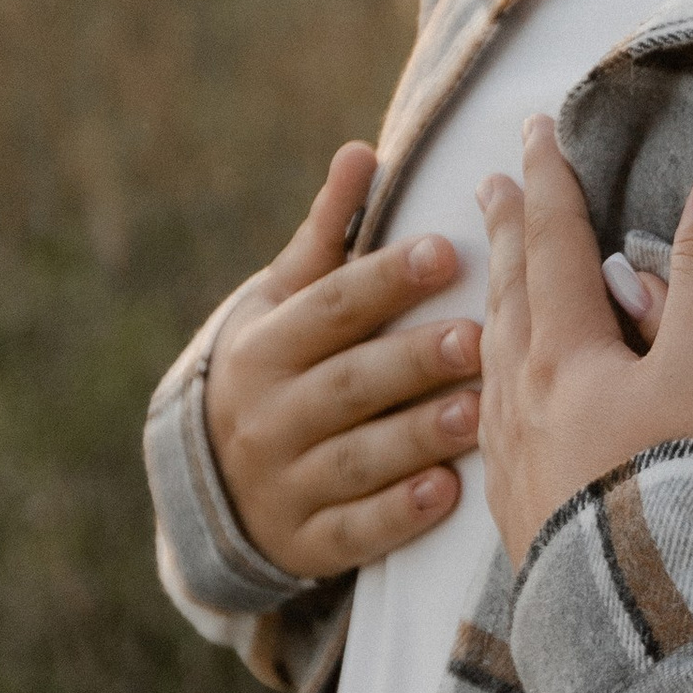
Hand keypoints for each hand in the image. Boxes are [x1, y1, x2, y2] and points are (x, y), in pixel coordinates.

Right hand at [205, 143, 483, 580]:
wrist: (213, 484)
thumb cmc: (276, 367)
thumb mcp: (283, 303)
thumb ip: (327, 236)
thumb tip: (363, 150)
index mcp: (263, 346)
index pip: (329, 307)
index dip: (384, 279)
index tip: (445, 249)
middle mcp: (265, 415)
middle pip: (347, 382)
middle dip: (411, 359)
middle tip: (476, 335)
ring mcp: (282, 483)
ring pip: (354, 458)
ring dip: (416, 434)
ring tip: (479, 410)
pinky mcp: (305, 542)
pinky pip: (352, 531)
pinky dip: (397, 514)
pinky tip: (447, 492)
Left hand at [476, 122, 692, 564]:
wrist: (630, 623)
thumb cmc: (670, 492)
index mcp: (565, 353)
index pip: (554, 244)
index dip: (550, 182)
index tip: (536, 133)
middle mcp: (523, 398)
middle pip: (510, 294)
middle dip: (506, 232)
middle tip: (490, 184)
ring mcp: (512, 456)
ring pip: (493, 358)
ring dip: (495, 304)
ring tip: (493, 281)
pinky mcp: (519, 511)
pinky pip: (491, 421)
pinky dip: (495, 383)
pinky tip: (500, 402)